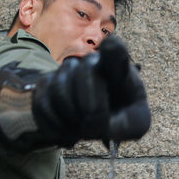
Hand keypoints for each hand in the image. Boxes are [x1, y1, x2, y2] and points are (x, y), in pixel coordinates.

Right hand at [34, 35, 150, 145]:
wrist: (94, 120)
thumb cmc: (120, 116)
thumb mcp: (135, 124)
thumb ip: (130, 125)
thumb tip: (105, 127)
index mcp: (117, 68)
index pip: (115, 48)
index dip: (112, 48)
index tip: (110, 47)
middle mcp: (91, 62)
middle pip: (87, 74)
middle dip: (93, 110)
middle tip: (97, 131)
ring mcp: (65, 71)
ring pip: (61, 92)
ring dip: (73, 121)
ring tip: (83, 131)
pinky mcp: (45, 85)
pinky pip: (43, 106)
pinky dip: (56, 127)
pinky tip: (68, 131)